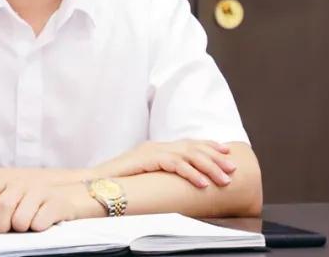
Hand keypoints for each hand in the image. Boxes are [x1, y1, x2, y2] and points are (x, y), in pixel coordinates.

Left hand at [0, 181, 102, 233]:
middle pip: (3, 207)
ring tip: (28, 226)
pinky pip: (39, 223)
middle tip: (10, 230)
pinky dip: (37, 228)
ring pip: (20, 219)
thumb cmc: (33, 206)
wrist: (69, 199)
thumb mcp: (10, 207)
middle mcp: (23, 182)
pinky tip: (42, 224)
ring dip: (22, 228)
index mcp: (8, 182)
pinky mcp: (57, 203)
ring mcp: (41, 191)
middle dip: (3, 226)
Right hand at [92, 140, 235, 187]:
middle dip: (216, 158)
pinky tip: (203, 183)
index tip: (227, 153)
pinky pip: (175, 164)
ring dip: (209, 167)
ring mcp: (152, 150)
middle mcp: (157, 146)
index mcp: (158, 148)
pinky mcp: (147, 159)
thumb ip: (162, 174)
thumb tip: (181, 183)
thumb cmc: (119, 183)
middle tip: (233, 169)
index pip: (189, 143)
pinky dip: (191, 173)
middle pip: (193, 147)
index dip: (209, 146)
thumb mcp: (146, 176)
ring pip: (188, 155)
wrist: (95, 181)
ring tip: (224, 180)